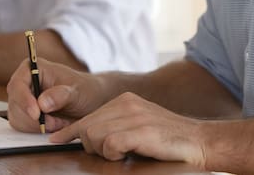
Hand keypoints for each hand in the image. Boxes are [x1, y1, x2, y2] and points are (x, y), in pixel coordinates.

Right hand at [7, 58, 107, 132]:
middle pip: (15, 104)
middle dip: (34, 118)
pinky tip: (55, 125)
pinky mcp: (24, 114)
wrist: (90, 101)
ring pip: (17, 118)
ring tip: (60, 122)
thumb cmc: (84, 90)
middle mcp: (24, 82)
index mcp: (33, 68)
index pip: (18, 84)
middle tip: (56, 123)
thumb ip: (61, 95)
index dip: (24, 100)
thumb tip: (42, 103)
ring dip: (37, 126)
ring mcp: (22, 99)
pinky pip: (23, 127)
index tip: (36, 114)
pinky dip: (38, 130)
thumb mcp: (77, 92)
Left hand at [50, 92, 207, 168]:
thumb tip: (86, 137)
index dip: (69, 131)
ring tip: (121, 153)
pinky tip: (127, 154)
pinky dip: (114, 154)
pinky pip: (110, 145)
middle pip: (87, 127)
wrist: (199, 141)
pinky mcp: (140, 130)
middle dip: (89, 145)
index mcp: (124, 100)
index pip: (88, 116)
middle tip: (109, 153)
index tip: (54, 140)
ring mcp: (133, 116)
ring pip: (94, 136)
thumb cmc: (167, 139)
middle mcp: (126, 103)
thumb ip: (115, 126)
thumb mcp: (138, 125)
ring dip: (103, 151)